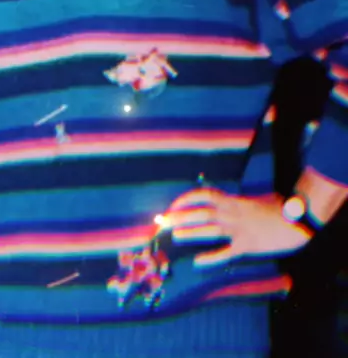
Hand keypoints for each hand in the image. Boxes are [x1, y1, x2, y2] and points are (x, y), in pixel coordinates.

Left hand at [163, 187, 312, 266]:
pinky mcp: (247, 246)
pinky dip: (211, 258)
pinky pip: (226, 252)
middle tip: (163, 221)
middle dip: (180, 216)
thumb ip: (238, 203)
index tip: (172, 206)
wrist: (297, 220)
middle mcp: (232, 213)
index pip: (204, 196)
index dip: (186, 200)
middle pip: (201, 213)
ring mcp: (239, 229)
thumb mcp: (255, 200)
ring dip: (191, 232)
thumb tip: (224, 204)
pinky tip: (197, 263)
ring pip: (210, 230)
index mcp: (234, 201)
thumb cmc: (278, 209)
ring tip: (174, 235)